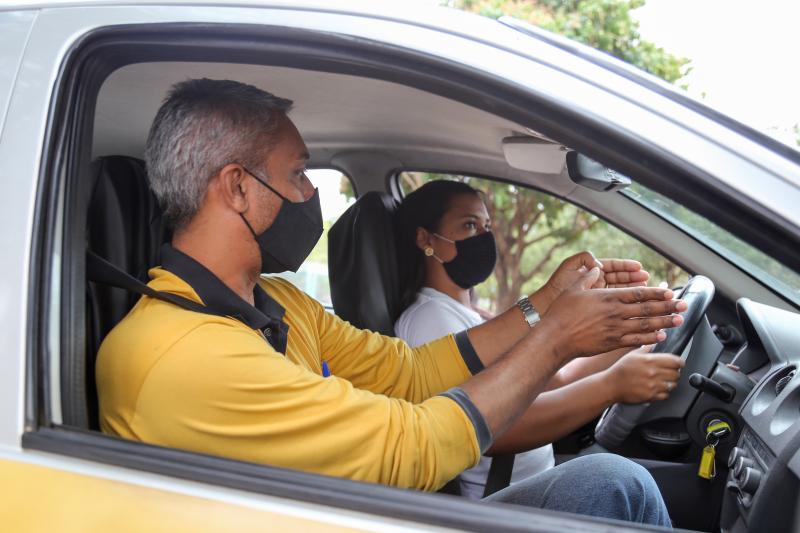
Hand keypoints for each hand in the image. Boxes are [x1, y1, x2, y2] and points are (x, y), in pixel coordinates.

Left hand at [536, 252, 649, 312]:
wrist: (546, 305)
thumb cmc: (557, 285)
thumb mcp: (568, 267)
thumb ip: (584, 259)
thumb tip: (599, 264)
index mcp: (592, 271)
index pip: (614, 267)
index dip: (627, 267)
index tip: (639, 267)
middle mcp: (597, 283)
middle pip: (620, 280)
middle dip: (634, 279)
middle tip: (647, 279)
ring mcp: (598, 297)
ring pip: (620, 293)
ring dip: (633, 292)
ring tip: (647, 293)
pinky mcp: (598, 309)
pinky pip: (615, 305)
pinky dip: (626, 306)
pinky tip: (637, 307)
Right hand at [539, 267, 685, 360]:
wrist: (555, 338)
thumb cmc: (561, 313)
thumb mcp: (573, 289)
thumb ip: (588, 278)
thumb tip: (595, 267)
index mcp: (607, 297)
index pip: (638, 294)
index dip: (656, 293)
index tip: (670, 292)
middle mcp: (615, 313)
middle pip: (648, 309)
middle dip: (668, 307)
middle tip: (683, 305)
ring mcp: (615, 329)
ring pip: (646, 325)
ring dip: (665, 322)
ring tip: (678, 320)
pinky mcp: (612, 343)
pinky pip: (636, 340)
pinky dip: (650, 338)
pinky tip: (661, 336)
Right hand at [604, 346, 684, 403]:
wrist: (611, 385)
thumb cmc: (620, 370)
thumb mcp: (632, 355)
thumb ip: (646, 350)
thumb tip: (655, 344)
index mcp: (650, 361)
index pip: (675, 361)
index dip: (679, 362)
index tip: (678, 363)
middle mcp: (653, 373)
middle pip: (676, 374)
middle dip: (674, 373)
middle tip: (669, 372)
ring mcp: (653, 385)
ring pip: (672, 385)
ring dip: (669, 383)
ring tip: (662, 381)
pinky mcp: (651, 396)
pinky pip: (666, 395)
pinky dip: (664, 393)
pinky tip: (657, 388)